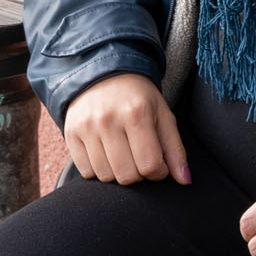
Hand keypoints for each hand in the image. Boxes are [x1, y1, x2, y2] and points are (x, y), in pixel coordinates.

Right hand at [62, 72, 188, 185]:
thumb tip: (185, 180)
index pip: (150, 164)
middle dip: (139, 175)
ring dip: (119, 173)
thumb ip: (175, 149)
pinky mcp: (70, 134)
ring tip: (125, 155)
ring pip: (105, 176)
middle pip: (127, 175)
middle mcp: (108, 120)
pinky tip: (107, 154)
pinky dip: (99, 170)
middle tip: (141, 159)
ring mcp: (86, 128)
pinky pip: (86, 172)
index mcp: (137, 113)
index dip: (159, 173)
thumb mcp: (163, 115)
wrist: (103, 75)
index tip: (159, 165)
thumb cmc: (139, 98)